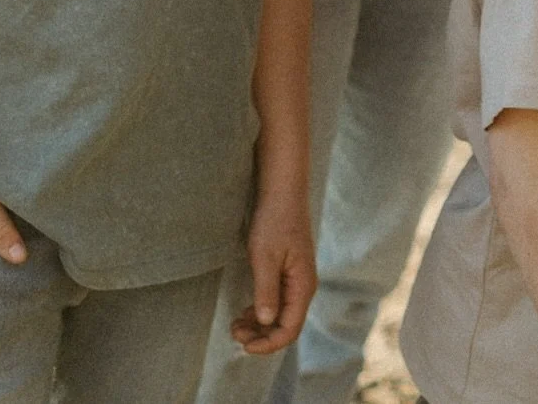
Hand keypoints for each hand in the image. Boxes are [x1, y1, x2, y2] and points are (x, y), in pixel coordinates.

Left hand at [231, 190, 316, 354]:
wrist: (282, 191)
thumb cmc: (275, 221)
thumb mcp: (265, 257)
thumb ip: (266, 291)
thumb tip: (265, 322)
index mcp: (303, 285)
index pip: (290, 329)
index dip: (268, 344)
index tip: (244, 345)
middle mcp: (303, 286)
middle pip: (286, 325)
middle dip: (261, 336)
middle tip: (234, 333)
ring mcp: (297, 279)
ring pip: (281, 314)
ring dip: (260, 325)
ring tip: (236, 325)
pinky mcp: (289, 271)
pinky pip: (278, 300)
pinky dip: (262, 310)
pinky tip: (246, 310)